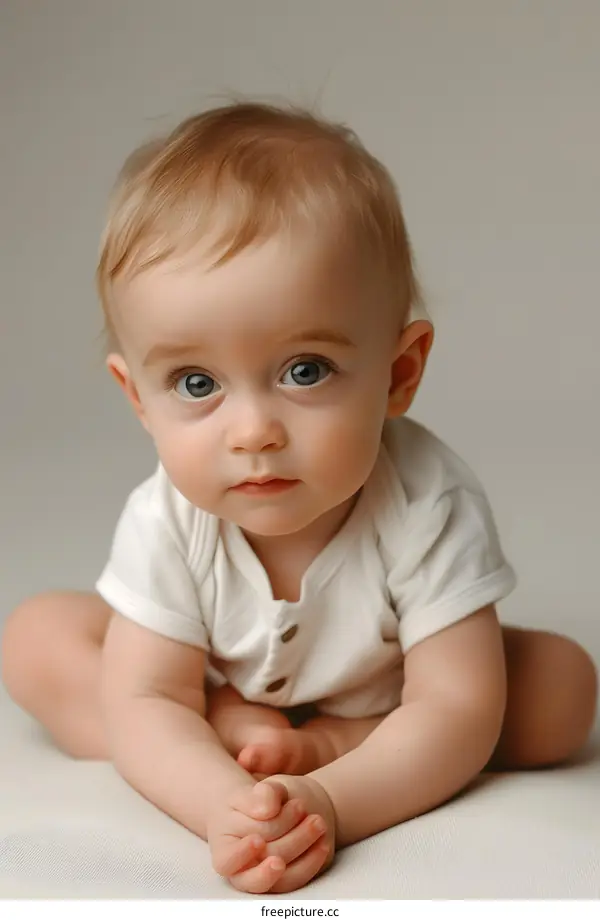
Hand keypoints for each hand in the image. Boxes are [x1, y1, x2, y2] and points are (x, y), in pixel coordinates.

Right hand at [206, 780, 328, 893]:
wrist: (267, 811)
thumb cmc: (253, 801)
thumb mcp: (252, 791)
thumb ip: (259, 795)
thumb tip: (267, 809)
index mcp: (224, 848)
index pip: (228, 860)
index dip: (242, 854)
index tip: (257, 840)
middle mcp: (243, 871)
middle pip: (263, 860)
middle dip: (285, 833)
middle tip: (301, 805)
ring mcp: (265, 877)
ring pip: (283, 876)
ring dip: (302, 846)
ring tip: (317, 821)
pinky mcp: (284, 880)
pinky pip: (298, 879)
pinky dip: (312, 861)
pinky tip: (323, 842)